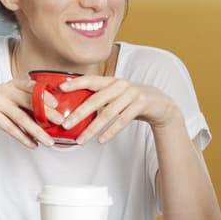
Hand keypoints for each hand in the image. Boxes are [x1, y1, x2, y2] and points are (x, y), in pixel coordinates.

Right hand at [0, 78, 51, 147]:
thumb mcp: (11, 103)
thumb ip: (27, 105)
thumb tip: (53, 116)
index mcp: (12, 84)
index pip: (31, 86)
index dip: (45, 93)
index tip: (58, 104)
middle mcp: (3, 90)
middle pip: (29, 101)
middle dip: (47, 113)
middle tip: (60, 123)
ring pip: (21, 117)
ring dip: (37, 131)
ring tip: (49, 141)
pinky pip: (10, 128)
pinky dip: (23, 137)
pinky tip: (32, 144)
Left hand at [57, 75, 183, 144]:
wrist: (160, 103)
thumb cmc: (131, 100)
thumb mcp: (116, 95)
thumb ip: (100, 99)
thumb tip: (75, 111)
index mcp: (111, 81)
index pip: (90, 80)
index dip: (75, 83)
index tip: (60, 89)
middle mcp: (120, 85)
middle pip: (96, 99)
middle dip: (80, 113)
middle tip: (66, 124)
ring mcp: (132, 93)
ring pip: (108, 112)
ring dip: (93, 128)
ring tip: (82, 139)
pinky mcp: (141, 104)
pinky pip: (123, 119)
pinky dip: (111, 131)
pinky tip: (101, 140)